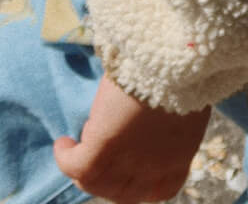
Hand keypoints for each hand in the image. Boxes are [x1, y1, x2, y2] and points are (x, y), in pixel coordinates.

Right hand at [53, 73, 211, 202]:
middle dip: (105, 176)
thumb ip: (170, 121)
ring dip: (82, 167)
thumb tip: (156, 116)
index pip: (158, 190)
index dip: (137, 181)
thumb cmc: (184, 71)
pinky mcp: (106, 145)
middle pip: (123, 192)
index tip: (124, 160)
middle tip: (92, 150)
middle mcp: (155, 170)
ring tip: (75, 145)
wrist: (178, 58)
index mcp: (179, 160)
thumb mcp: (184, 105)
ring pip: (97, 182)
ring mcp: (130, 162)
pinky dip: (66, 158)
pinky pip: (78, 165)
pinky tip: (63, 144)